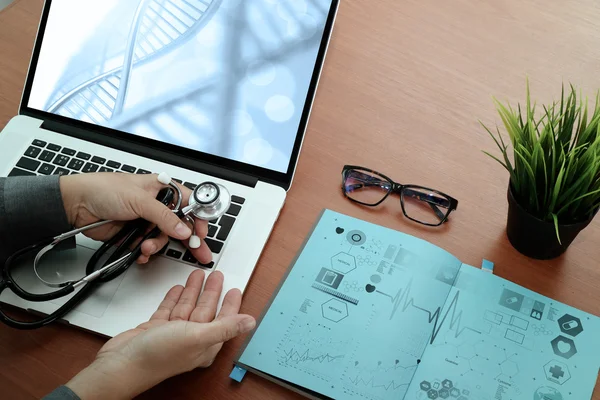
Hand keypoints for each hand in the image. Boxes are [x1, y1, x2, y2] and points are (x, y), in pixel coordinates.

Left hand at [59, 172, 210, 263]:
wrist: (76, 205)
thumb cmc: (103, 189)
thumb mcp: (140, 200)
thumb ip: (164, 216)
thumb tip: (183, 229)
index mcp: (161, 188)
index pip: (189, 203)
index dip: (198, 217)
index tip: (202, 231)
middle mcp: (156, 204)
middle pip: (180, 224)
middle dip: (188, 239)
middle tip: (197, 251)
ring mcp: (145, 220)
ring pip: (164, 238)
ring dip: (157, 245)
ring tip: (146, 246)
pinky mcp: (135, 234)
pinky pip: (149, 247)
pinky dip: (146, 252)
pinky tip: (141, 252)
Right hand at [65, 270, 255, 399]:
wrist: (121, 364)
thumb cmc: (157, 356)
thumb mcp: (197, 336)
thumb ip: (225, 327)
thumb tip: (251, 322)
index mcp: (205, 345)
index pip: (224, 320)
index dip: (230, 304)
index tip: (235, 289)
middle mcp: (190, 340)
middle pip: (205, 311)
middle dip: (211, 292)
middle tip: (217, 275)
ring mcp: (172, 334)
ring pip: (187, 307)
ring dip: (193, 291)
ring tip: (198, 275)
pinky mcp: (155, 330)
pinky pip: (169, 310)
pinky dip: (174, 298)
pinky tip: (178, 288)